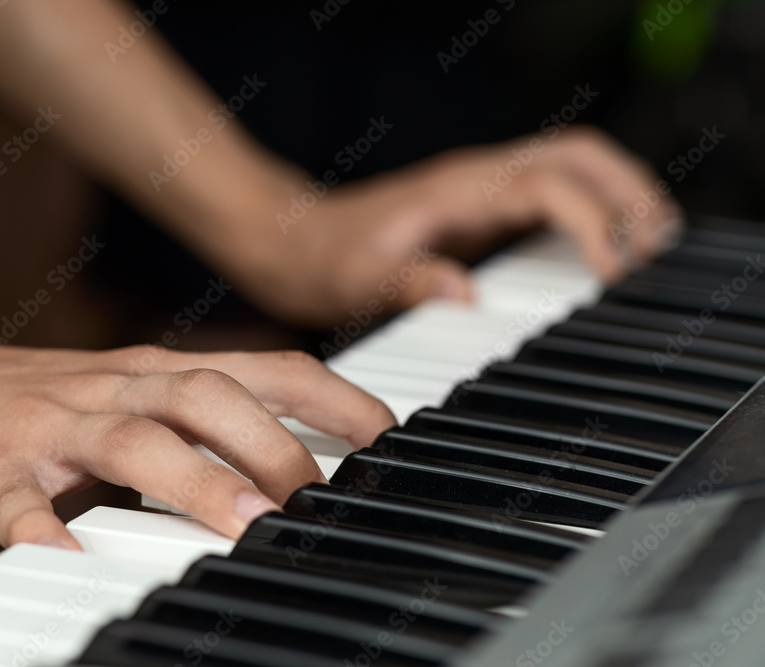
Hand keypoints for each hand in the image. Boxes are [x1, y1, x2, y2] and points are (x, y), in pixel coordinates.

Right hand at [0, 300, 394, 546]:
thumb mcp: (117, 403)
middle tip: (322, 499)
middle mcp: (111, 391)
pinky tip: (67, 557)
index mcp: (149, 376)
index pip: (260, 370)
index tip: (385, 437)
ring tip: (241, 521)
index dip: (331, 399)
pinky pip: (19, 500)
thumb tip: (280, 465)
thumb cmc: (18, 406)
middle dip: (275, 445)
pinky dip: (46, 528)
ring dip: (193, 480)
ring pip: (133, 442)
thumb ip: (190, 426)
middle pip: (209, 398)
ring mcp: (50, 426)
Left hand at [234, 126, 680, 325]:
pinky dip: (593, 209)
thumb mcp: (354, 281)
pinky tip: (603, 250)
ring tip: (648, 248)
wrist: (293, 239)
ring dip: (619, 194)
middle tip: (656, 251)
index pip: (548, 186)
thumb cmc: (321, 259)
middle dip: (630, 193)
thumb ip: (408, 284)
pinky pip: (554, 191)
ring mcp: (483, 188)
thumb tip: (467, 296)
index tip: (613, 274)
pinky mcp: (482, 206)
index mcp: (455, 191)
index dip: (593, 223)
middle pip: (578, 154)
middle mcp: (477, 179)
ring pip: (573, 164)